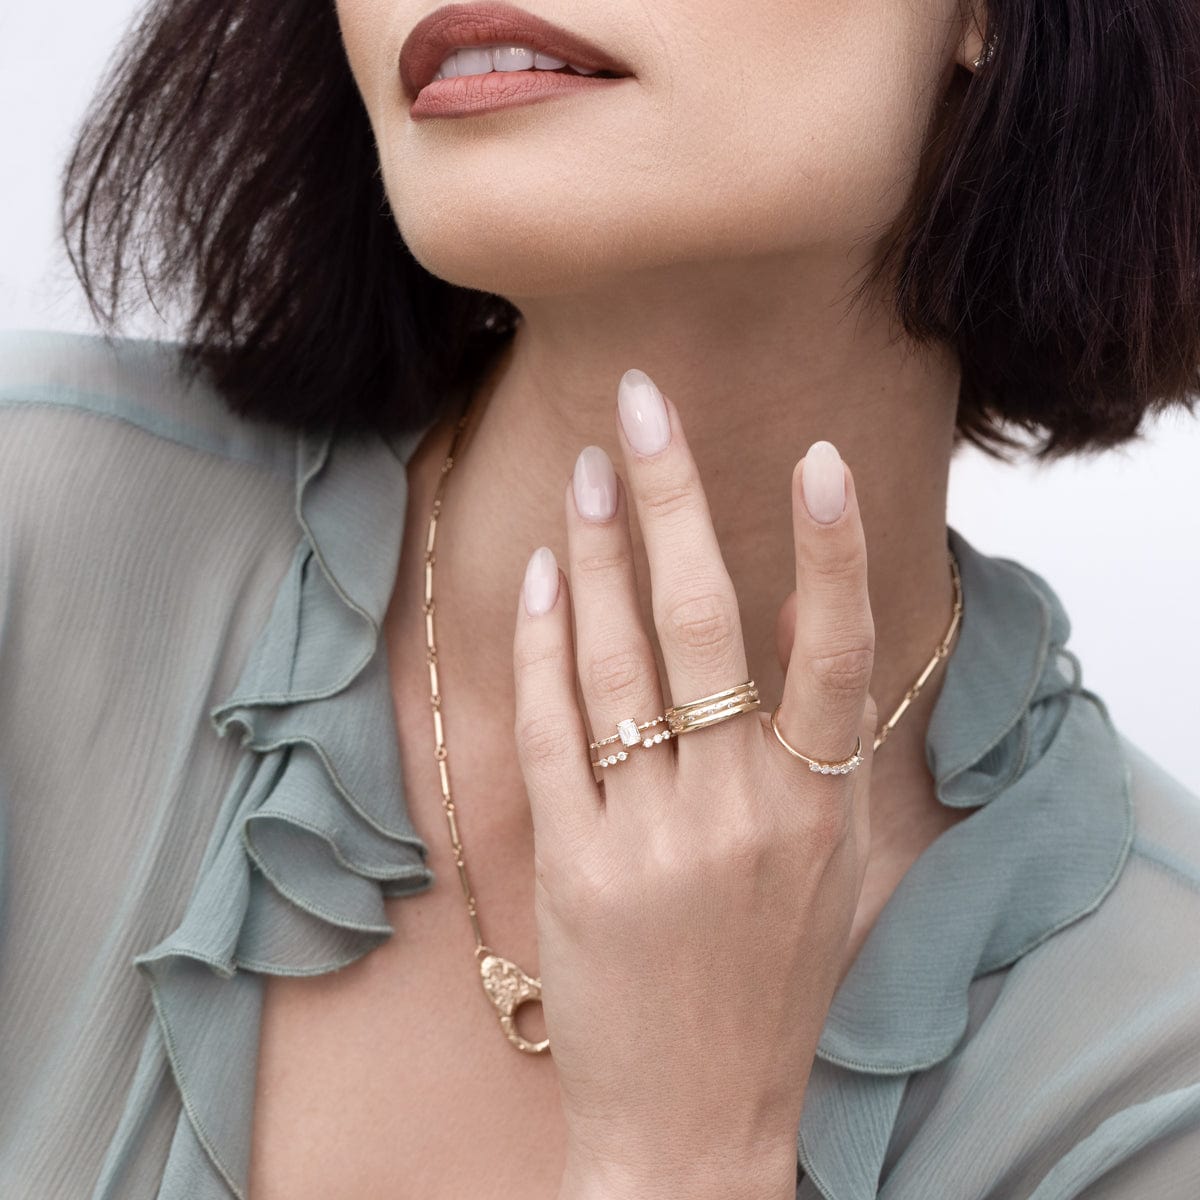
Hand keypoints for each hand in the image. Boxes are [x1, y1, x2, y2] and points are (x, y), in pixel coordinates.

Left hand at [512, 368, 875, 1199]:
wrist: (696, 1118)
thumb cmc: (769, 988)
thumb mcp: (828, 872)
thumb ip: (821, 757)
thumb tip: (796, 627)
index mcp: (819, 810)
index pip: (836, 655)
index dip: (830, 552)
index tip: (817, 460)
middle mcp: (742, 810)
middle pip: (708, 624)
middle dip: (673, 500)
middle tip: (645, 405)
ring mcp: (652, 835)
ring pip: (619, 659)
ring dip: (597, 554)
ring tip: (586, 471)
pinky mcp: (575, 864)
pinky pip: (553, 728)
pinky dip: (542, 645)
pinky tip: (536, 579)